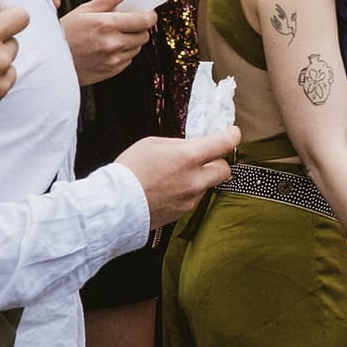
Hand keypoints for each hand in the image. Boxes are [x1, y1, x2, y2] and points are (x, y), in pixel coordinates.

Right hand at [62, 0, 157, 85]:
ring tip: (114, 36)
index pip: (145, 20)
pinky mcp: (111, 71)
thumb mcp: (85, 10)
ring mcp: (112, 59)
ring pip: (138, 48)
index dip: (150, 15)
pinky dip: (124, 53)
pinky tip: (109, 48)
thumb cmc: (65, 34)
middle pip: (144, 35)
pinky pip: (128, 60)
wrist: (49, 60)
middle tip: (128, 23)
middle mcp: (112, 43)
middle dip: (140, 27)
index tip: (147, 13)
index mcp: (106, 25)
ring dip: (132, 41)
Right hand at [116, 127, 238, 228]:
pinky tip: (167, 189)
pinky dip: (186, 192)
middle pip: (224, 169)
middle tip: (204, 157)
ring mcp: (189, 199)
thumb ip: (179, 144)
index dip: (232, 136)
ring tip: (174, 175)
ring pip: (207, 185)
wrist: (114, 206)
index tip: (232, 133)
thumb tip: (193, 145)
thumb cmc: (129, 172)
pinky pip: (192, 198)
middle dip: (217, 161)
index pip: (225, 143)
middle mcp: (195, 180)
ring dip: (199, 178)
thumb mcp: (153, 144)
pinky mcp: (181, 213)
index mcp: (189, 157)